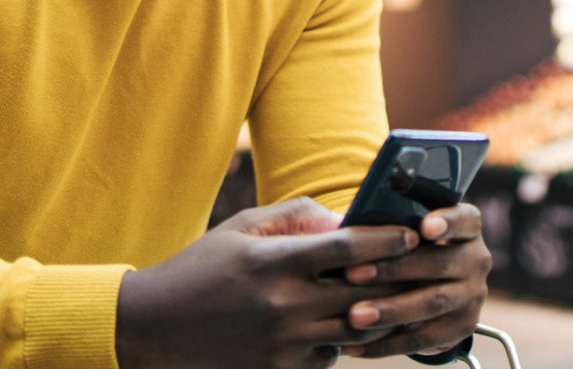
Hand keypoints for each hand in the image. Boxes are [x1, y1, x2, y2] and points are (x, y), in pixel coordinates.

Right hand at [116, 198, 418, 368]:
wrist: (155, 326)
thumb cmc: (203, 268)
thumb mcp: (242, 227)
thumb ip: (295, 217)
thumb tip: (343, 220)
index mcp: (274, 262)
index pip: (348, 249)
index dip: (386, 240)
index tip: (410, 234)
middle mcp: (282, 305)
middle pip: (362, 295)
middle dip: (394, 280)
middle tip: (417, 267)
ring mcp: (281, 343)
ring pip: (352, 332)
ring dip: (372, 313)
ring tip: (386, 296)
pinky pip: (328, 357)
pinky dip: (338, 341)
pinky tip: (337, 325)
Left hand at [335, 204, 489, 359]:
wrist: (435, 290)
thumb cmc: (410, 249)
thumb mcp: (410, 229)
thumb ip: (391, 226)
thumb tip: (342, 225)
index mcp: (467, 227)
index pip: (464, 219)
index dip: (447, 222)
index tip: (424, 226)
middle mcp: (476, 259)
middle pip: (439, 263)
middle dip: (393, 269)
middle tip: (352, 274)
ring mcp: (473, 295)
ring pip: (432, 303)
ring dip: (390, 310)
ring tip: (355, 316)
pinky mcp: (462, 327)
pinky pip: (424, 338)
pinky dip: (387, 344)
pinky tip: (357, 346)